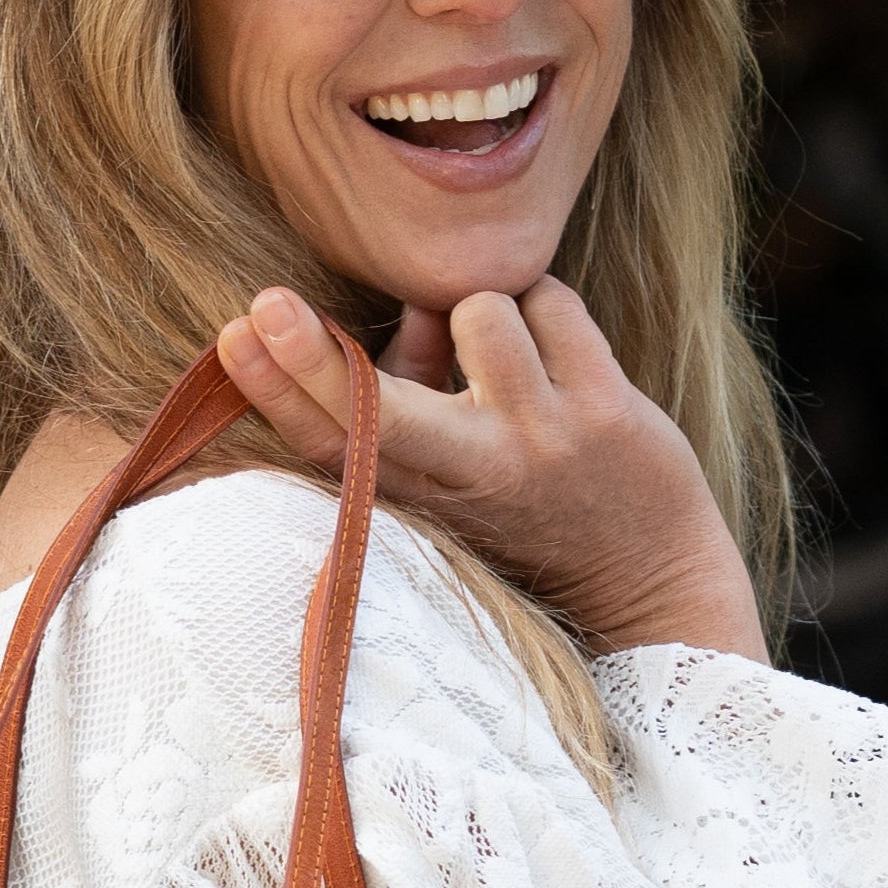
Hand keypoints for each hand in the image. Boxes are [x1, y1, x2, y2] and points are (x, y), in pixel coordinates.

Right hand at [215, 281, 765, 661]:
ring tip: (512, 357)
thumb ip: (419, 380)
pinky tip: (565, 358)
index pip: (330, 444)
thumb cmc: (537, 504)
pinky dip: (550, 311)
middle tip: (265, 306)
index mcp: (421, 493)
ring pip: (479, 313)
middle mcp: (472, 474)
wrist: (652, 584)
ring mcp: (538, 442)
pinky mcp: (604, 412)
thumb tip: (420, 304)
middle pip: (374, 411)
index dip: (275, 390)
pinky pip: (550, 304)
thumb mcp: (456, 466)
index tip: (235, 335)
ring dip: (488, 310)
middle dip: (313, 359)